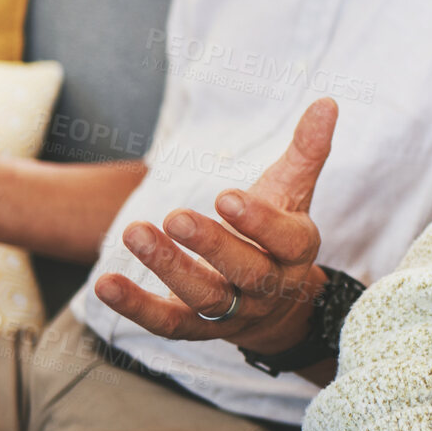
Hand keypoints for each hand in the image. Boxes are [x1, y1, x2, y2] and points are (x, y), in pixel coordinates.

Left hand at [95, 97, 337, 353]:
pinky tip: (105, 285)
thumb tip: (326, 102)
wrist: (272, 303)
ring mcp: (233, 311)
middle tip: (175, 216)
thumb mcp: (291, 192)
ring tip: (134, 233)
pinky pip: (166, 323)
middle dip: (211, 246)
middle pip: (247, 272)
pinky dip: (135, 307)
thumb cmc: (276, 233)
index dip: (259, 223)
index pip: (285, 241)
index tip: (225, 196)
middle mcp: (269, 287)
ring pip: (206, 298)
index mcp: (296, 251)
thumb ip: (305, 151)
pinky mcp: (196, 328)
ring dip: (169, 268)